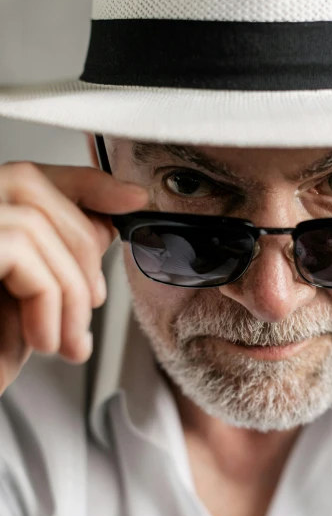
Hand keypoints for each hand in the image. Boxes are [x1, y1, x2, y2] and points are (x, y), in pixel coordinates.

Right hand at [0, 161, 147, 395]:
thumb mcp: (35, 302)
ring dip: (69, 287)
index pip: (28, 174)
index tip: (130, 201)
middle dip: (81, 244)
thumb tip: (106, 224)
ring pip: (31, 223)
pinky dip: (48, 298)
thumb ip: (60, 258)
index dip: (83, 181)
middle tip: (93, 303)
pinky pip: (17, 249)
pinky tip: (42, 340)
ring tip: (67, 340)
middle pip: (29, 185)